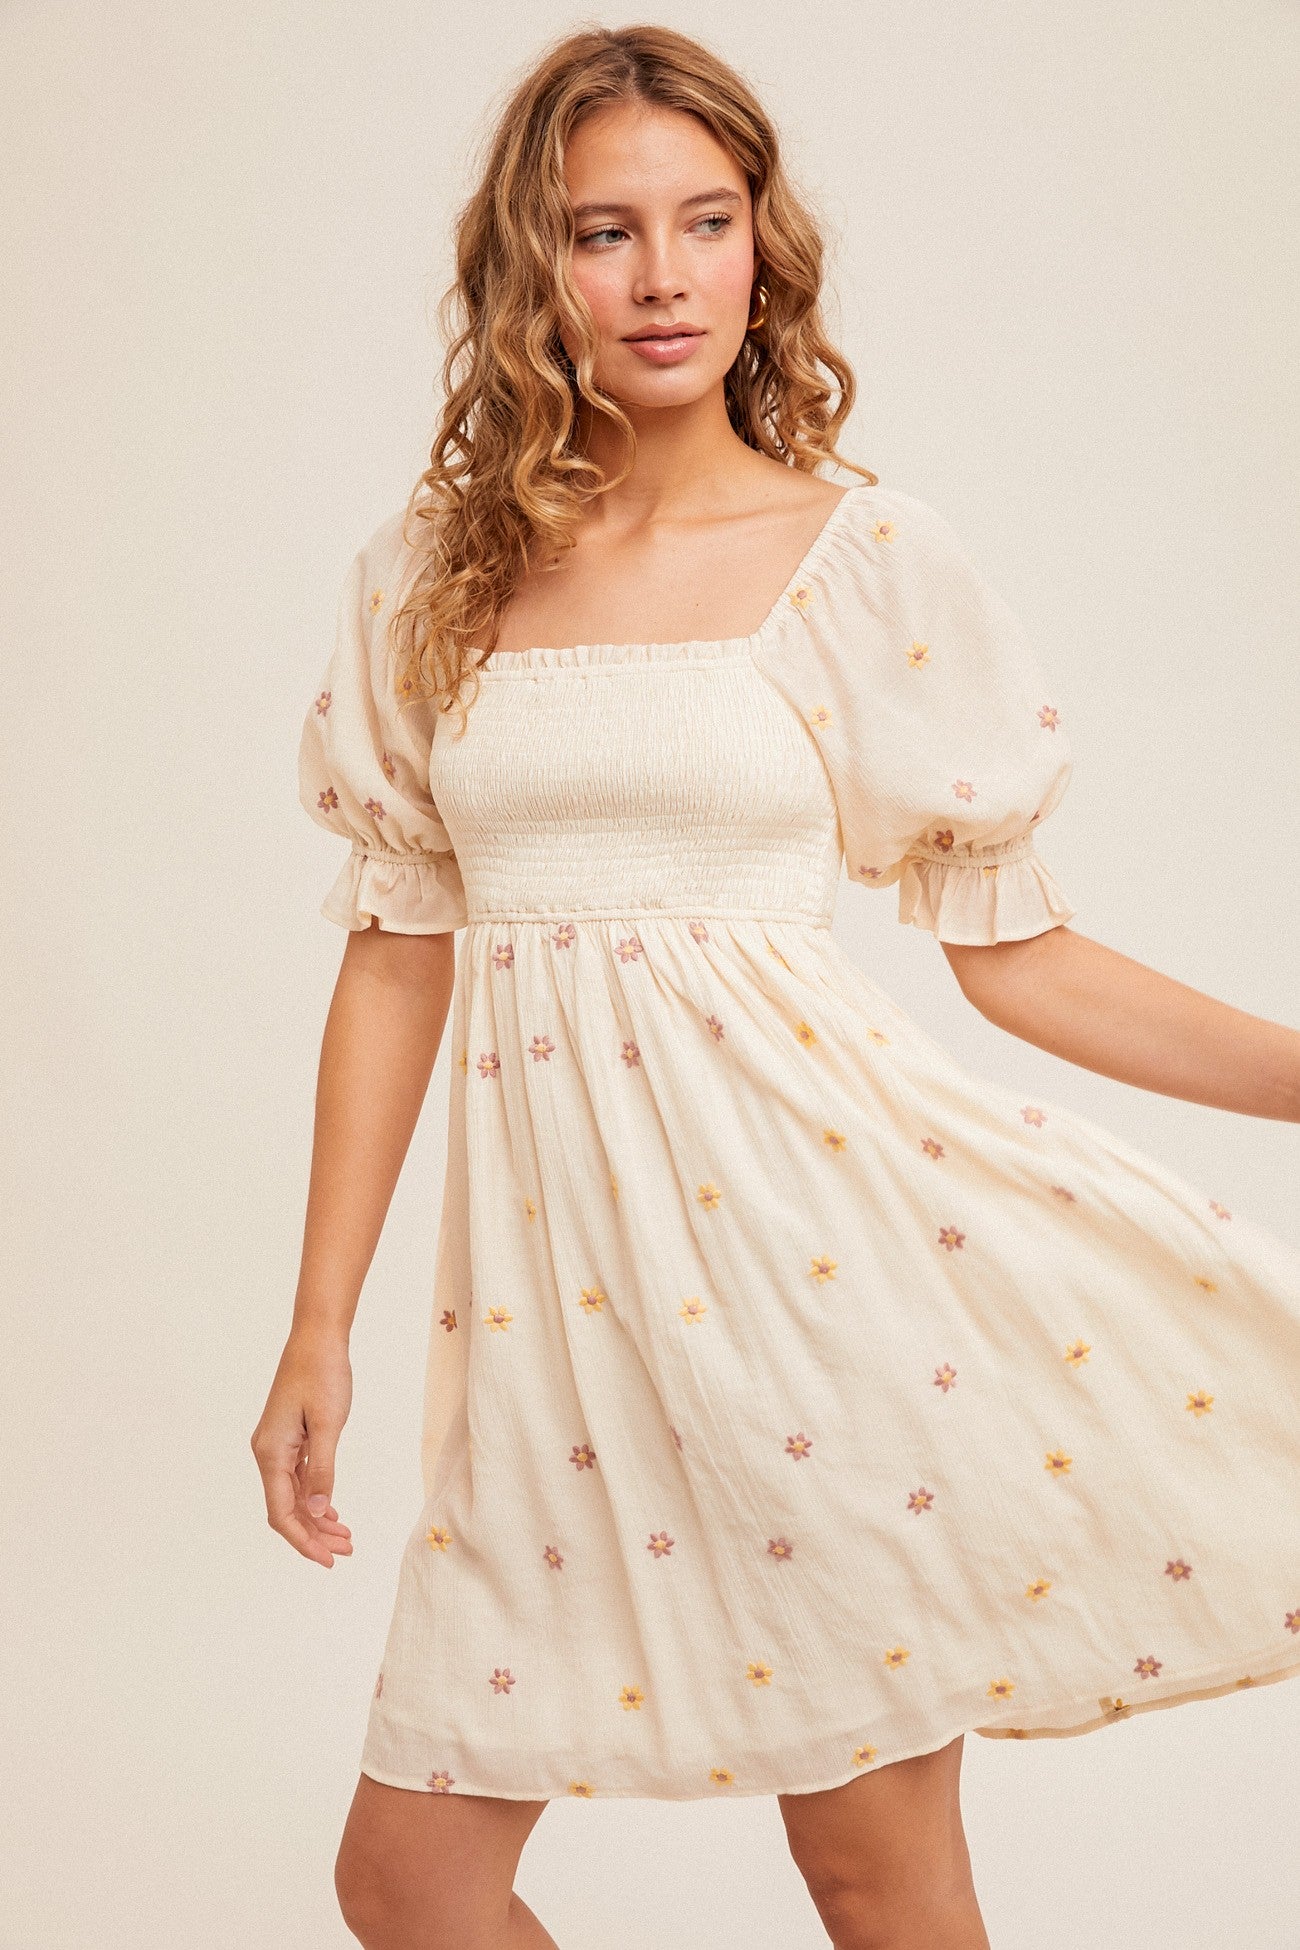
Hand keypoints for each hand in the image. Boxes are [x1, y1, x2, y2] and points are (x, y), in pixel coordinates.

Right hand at [250, 1327, 354, 1566]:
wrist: (317, 1339)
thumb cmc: (323, 1375)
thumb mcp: (329, 1424)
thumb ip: (323, 1469)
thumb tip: (318, 1510)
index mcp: (271, 1453)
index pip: (281, 1512)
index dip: (303, 1540)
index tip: (328, 1559)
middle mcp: (267, 1453)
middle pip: (286, 1509)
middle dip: (313, 1535)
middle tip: (345, 1552)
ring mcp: (277, 1446)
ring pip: (293, 1496)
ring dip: (316, 1519)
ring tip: (345, 1538)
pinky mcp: (289, 1438)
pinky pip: (297, 1479)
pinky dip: (315, 1498)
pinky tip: (332, 1512)